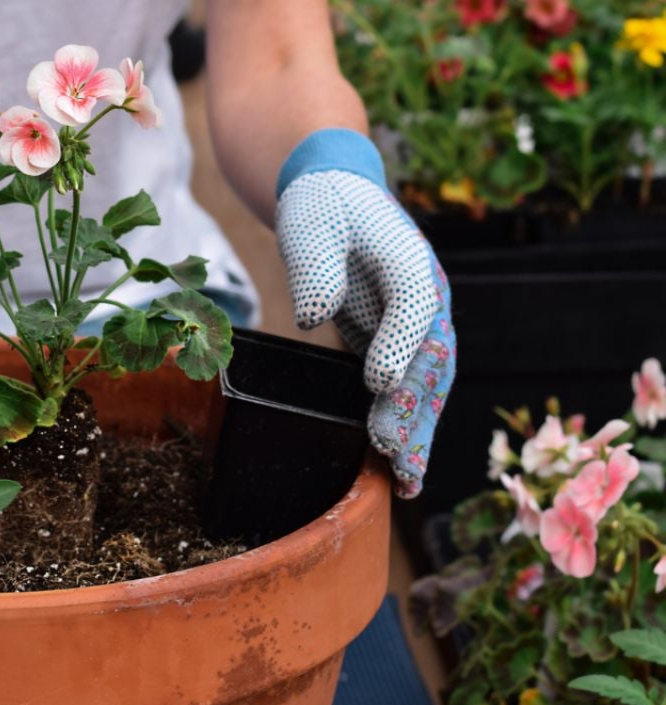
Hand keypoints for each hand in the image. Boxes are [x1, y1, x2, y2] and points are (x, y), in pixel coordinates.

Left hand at [274, 129, 455, 496]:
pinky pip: (410, 386)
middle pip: (431, 357)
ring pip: (428, 382)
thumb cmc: (321, 205)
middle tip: (391, 452)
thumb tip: (315, 316)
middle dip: (413, 408)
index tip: (376, 385)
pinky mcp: (400, 339)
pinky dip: (408, 424)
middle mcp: (427, 295)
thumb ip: (315, 266)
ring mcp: (420, 321)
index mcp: (409, 260)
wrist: (335, 191)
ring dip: (418, 430)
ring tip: (406, 479)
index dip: (399, 347)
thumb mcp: (308, 223)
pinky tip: (400, 466)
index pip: (415, 306)